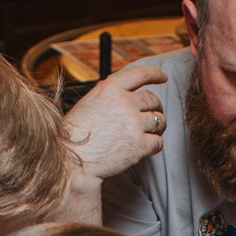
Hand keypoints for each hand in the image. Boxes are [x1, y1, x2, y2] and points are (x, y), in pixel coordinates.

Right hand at [63, 64, 167, 181]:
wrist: (72, 161)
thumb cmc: (74, 135)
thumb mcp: (89, 103)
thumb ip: (110, 96)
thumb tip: (127, 94)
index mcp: (111, 89)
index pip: (140, 74)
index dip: (155, 74)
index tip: (163, 76)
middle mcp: (125, 103)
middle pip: (153, 100)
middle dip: (155, 107)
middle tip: (152, 115)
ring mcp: (134, 125)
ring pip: (159, 121)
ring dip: (158, 127)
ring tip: (150, 132)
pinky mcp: (139, 146)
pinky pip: (158, 142)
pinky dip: (154, 145)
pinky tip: (146, 148)